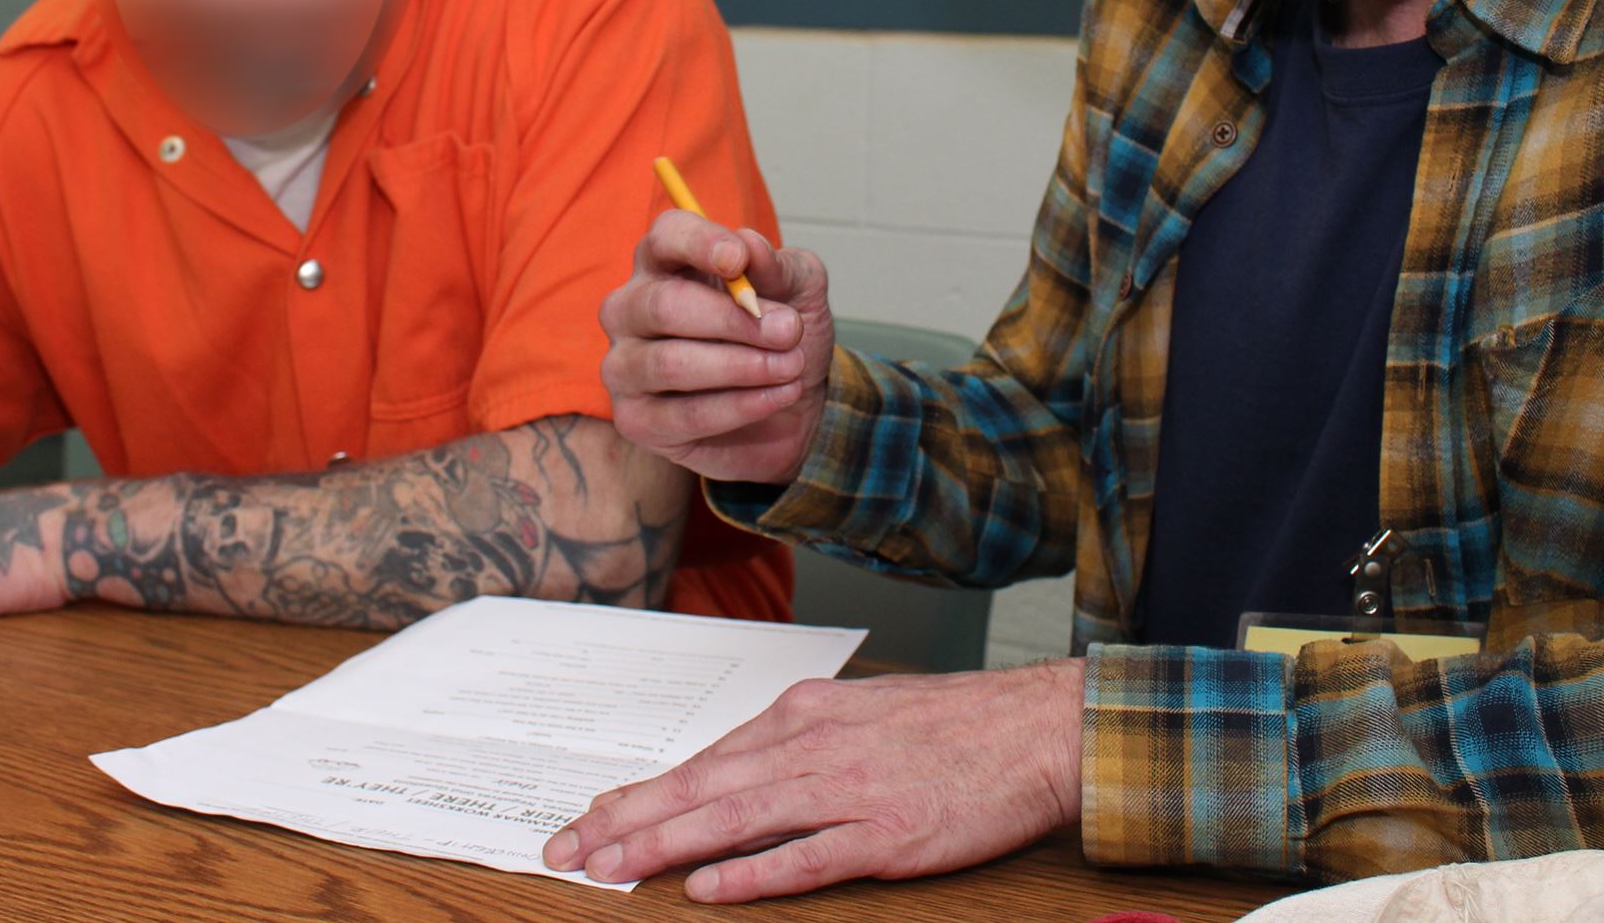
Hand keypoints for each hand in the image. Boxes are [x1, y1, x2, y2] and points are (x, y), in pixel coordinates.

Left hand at [546, 660, 1083, 899]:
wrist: (1035, 727)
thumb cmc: (952, 725)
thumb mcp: (859, 714)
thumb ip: (794, 744)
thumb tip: (730, 774)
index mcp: (804, 714)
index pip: (703, 760)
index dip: (640, 793)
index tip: (589, 818)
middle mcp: (813, 744)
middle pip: (701, 787)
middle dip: (626, 821)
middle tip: (568, 851)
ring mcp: (849, 790)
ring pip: (735, 818)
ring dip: (664, 845)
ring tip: (610, 869)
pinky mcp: (887, 835)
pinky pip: (806, 857)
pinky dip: (752, 874)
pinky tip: (707, 889)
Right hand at [599, 211, 836, 484]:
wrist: (792, 407)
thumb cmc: (781, 335)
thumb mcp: (800, 292)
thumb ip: (780, 268)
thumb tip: (751, 245)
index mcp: (665, 262)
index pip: (665, 237)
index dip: (699, 244)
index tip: (738, 260)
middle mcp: (631, 308)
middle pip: (664, 305)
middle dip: (733, 319)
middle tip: (789, 331)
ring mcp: (625, 365)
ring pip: (671, 363)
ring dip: (744, 366)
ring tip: (791, 367)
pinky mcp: (636, 420)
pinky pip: (684, 415)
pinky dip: (741, 406)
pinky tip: (779, 396)